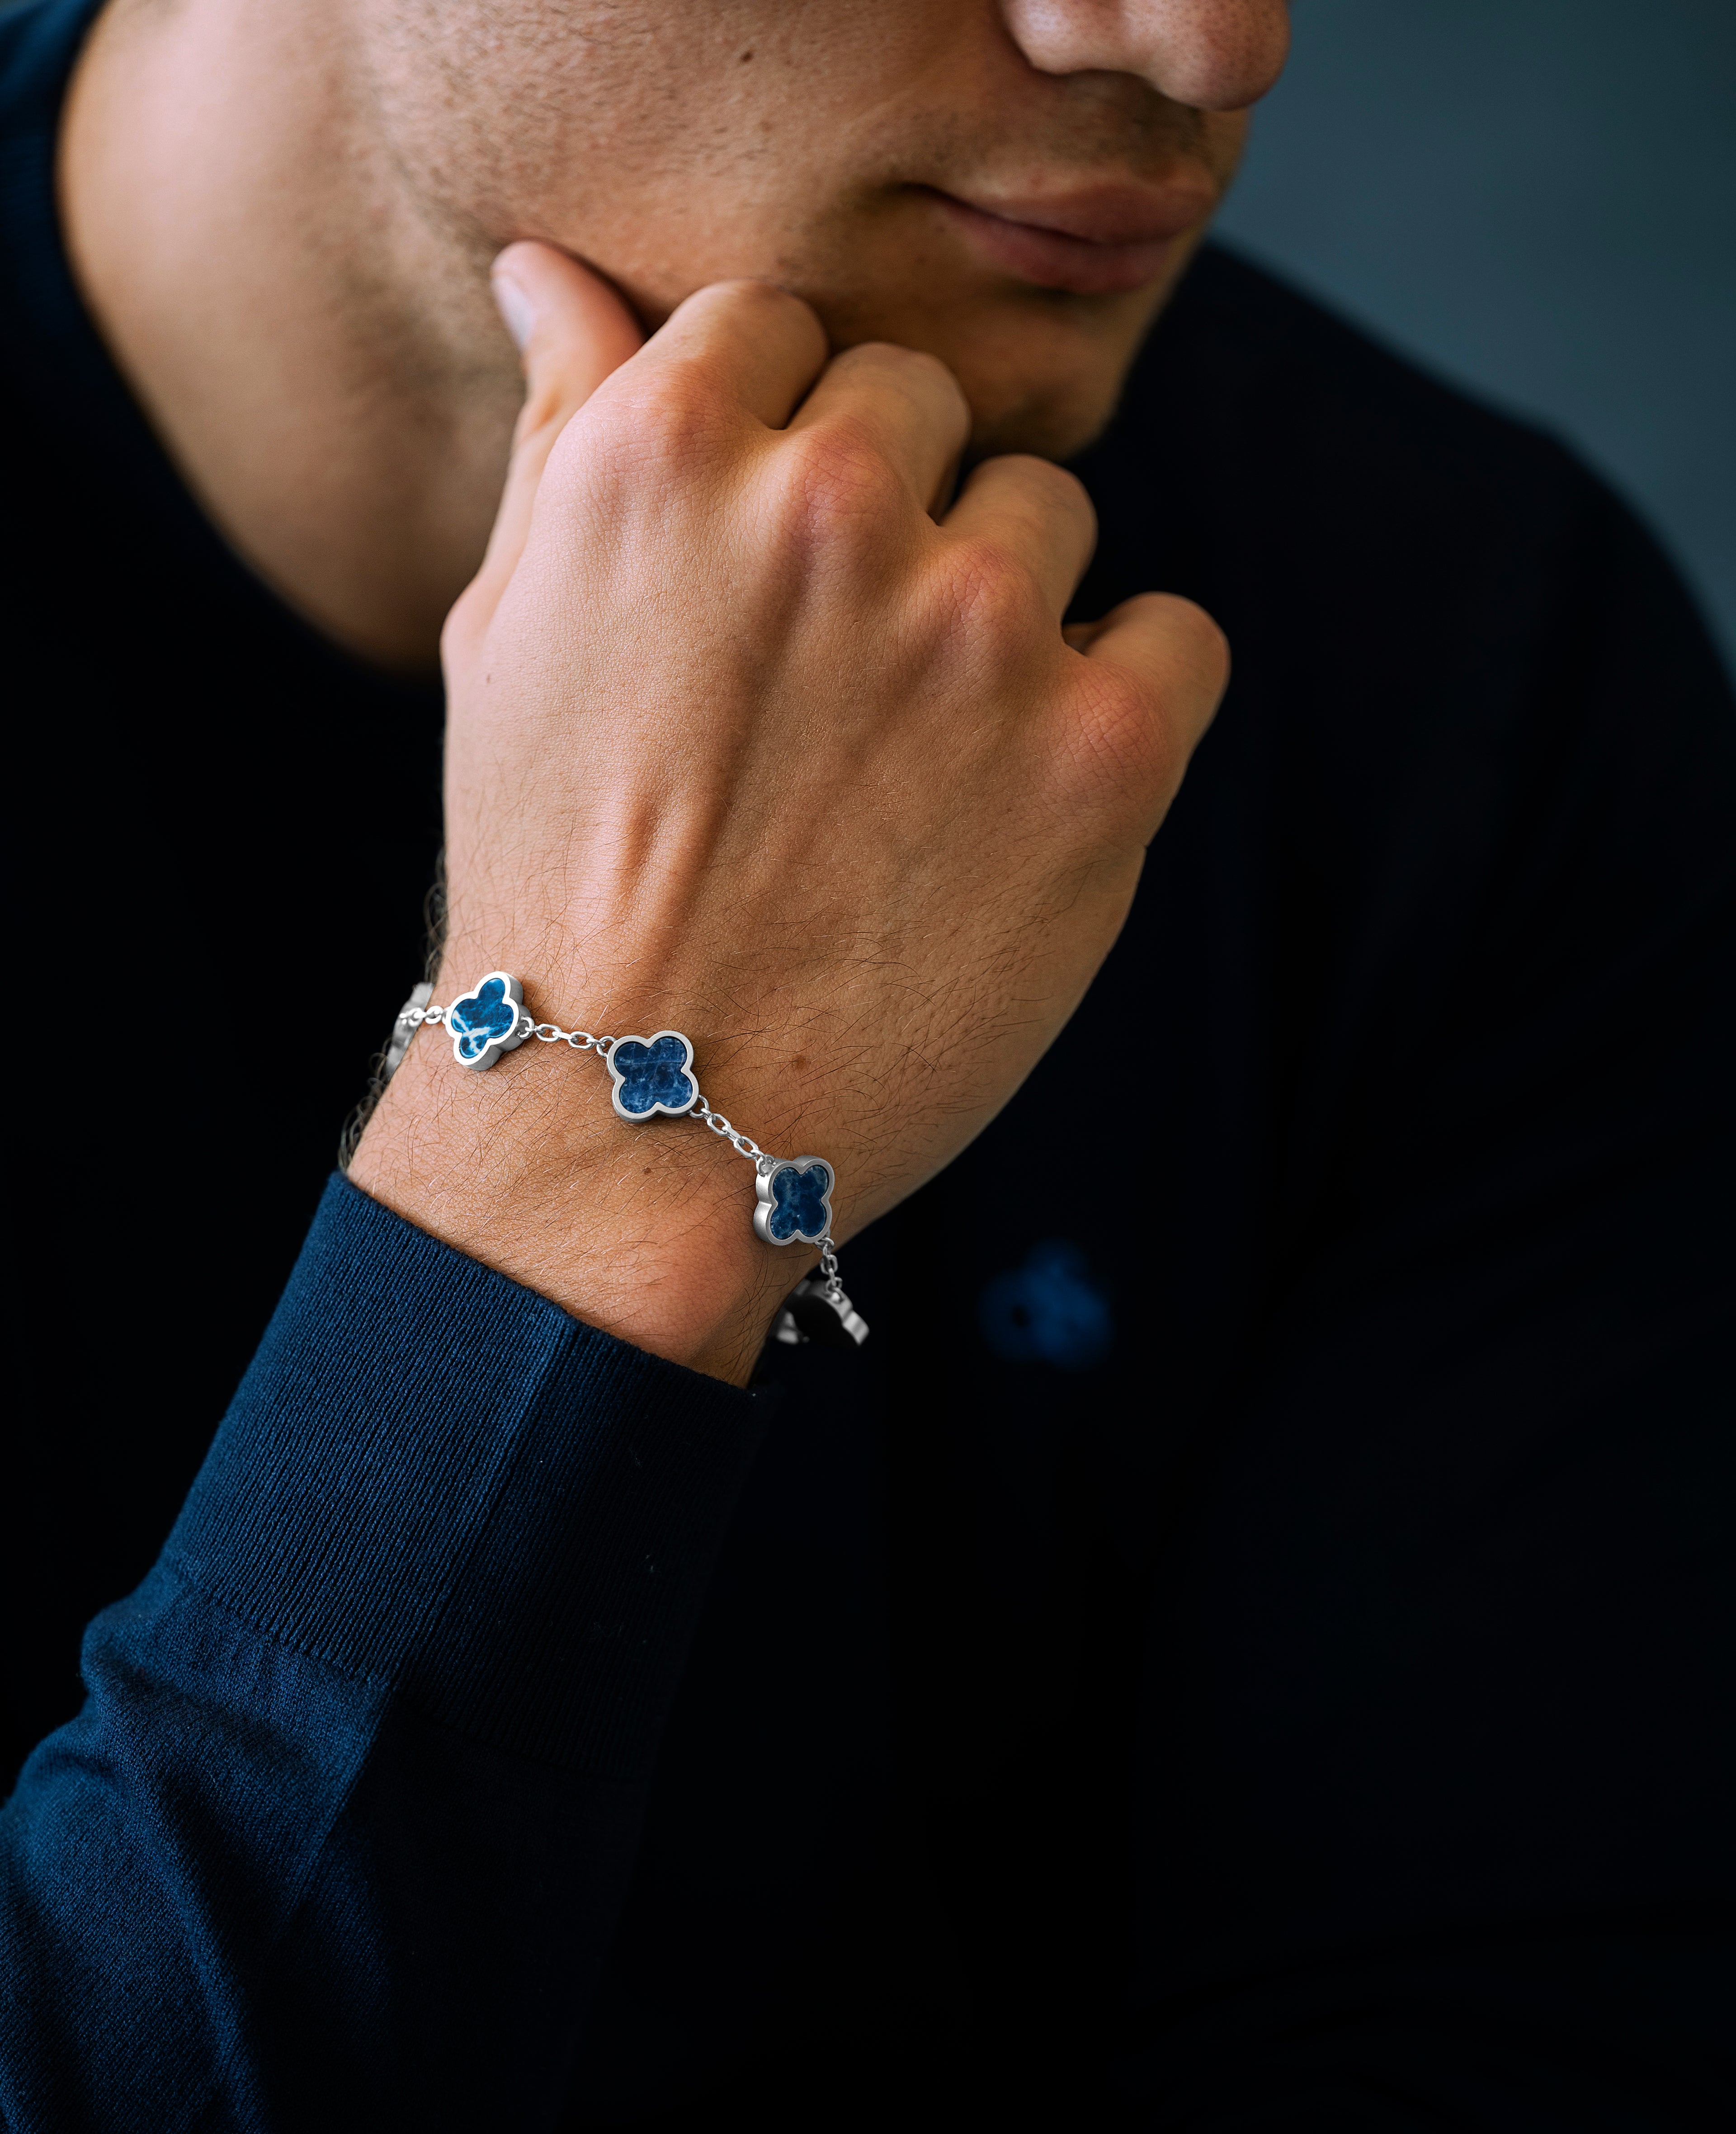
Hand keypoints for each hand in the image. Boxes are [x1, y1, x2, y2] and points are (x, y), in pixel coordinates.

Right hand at [353, 243, 1226, 1382]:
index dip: (777, 444)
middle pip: (923, 405)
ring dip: (999, 610)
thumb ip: (565, 428)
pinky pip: (1174, 635)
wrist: (640, 1116)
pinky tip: (1026, 792)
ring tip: (913, 766)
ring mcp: (978, 624)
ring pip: (1047, 513)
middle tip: (830, 689)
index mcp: (668, 449)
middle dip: (888, 517)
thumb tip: (552, 266)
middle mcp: (828, 505)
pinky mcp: (1102, 750)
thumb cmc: (556, 875)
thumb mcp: (507, 633)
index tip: (758, 569)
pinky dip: (1124, 697)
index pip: (785, 324)